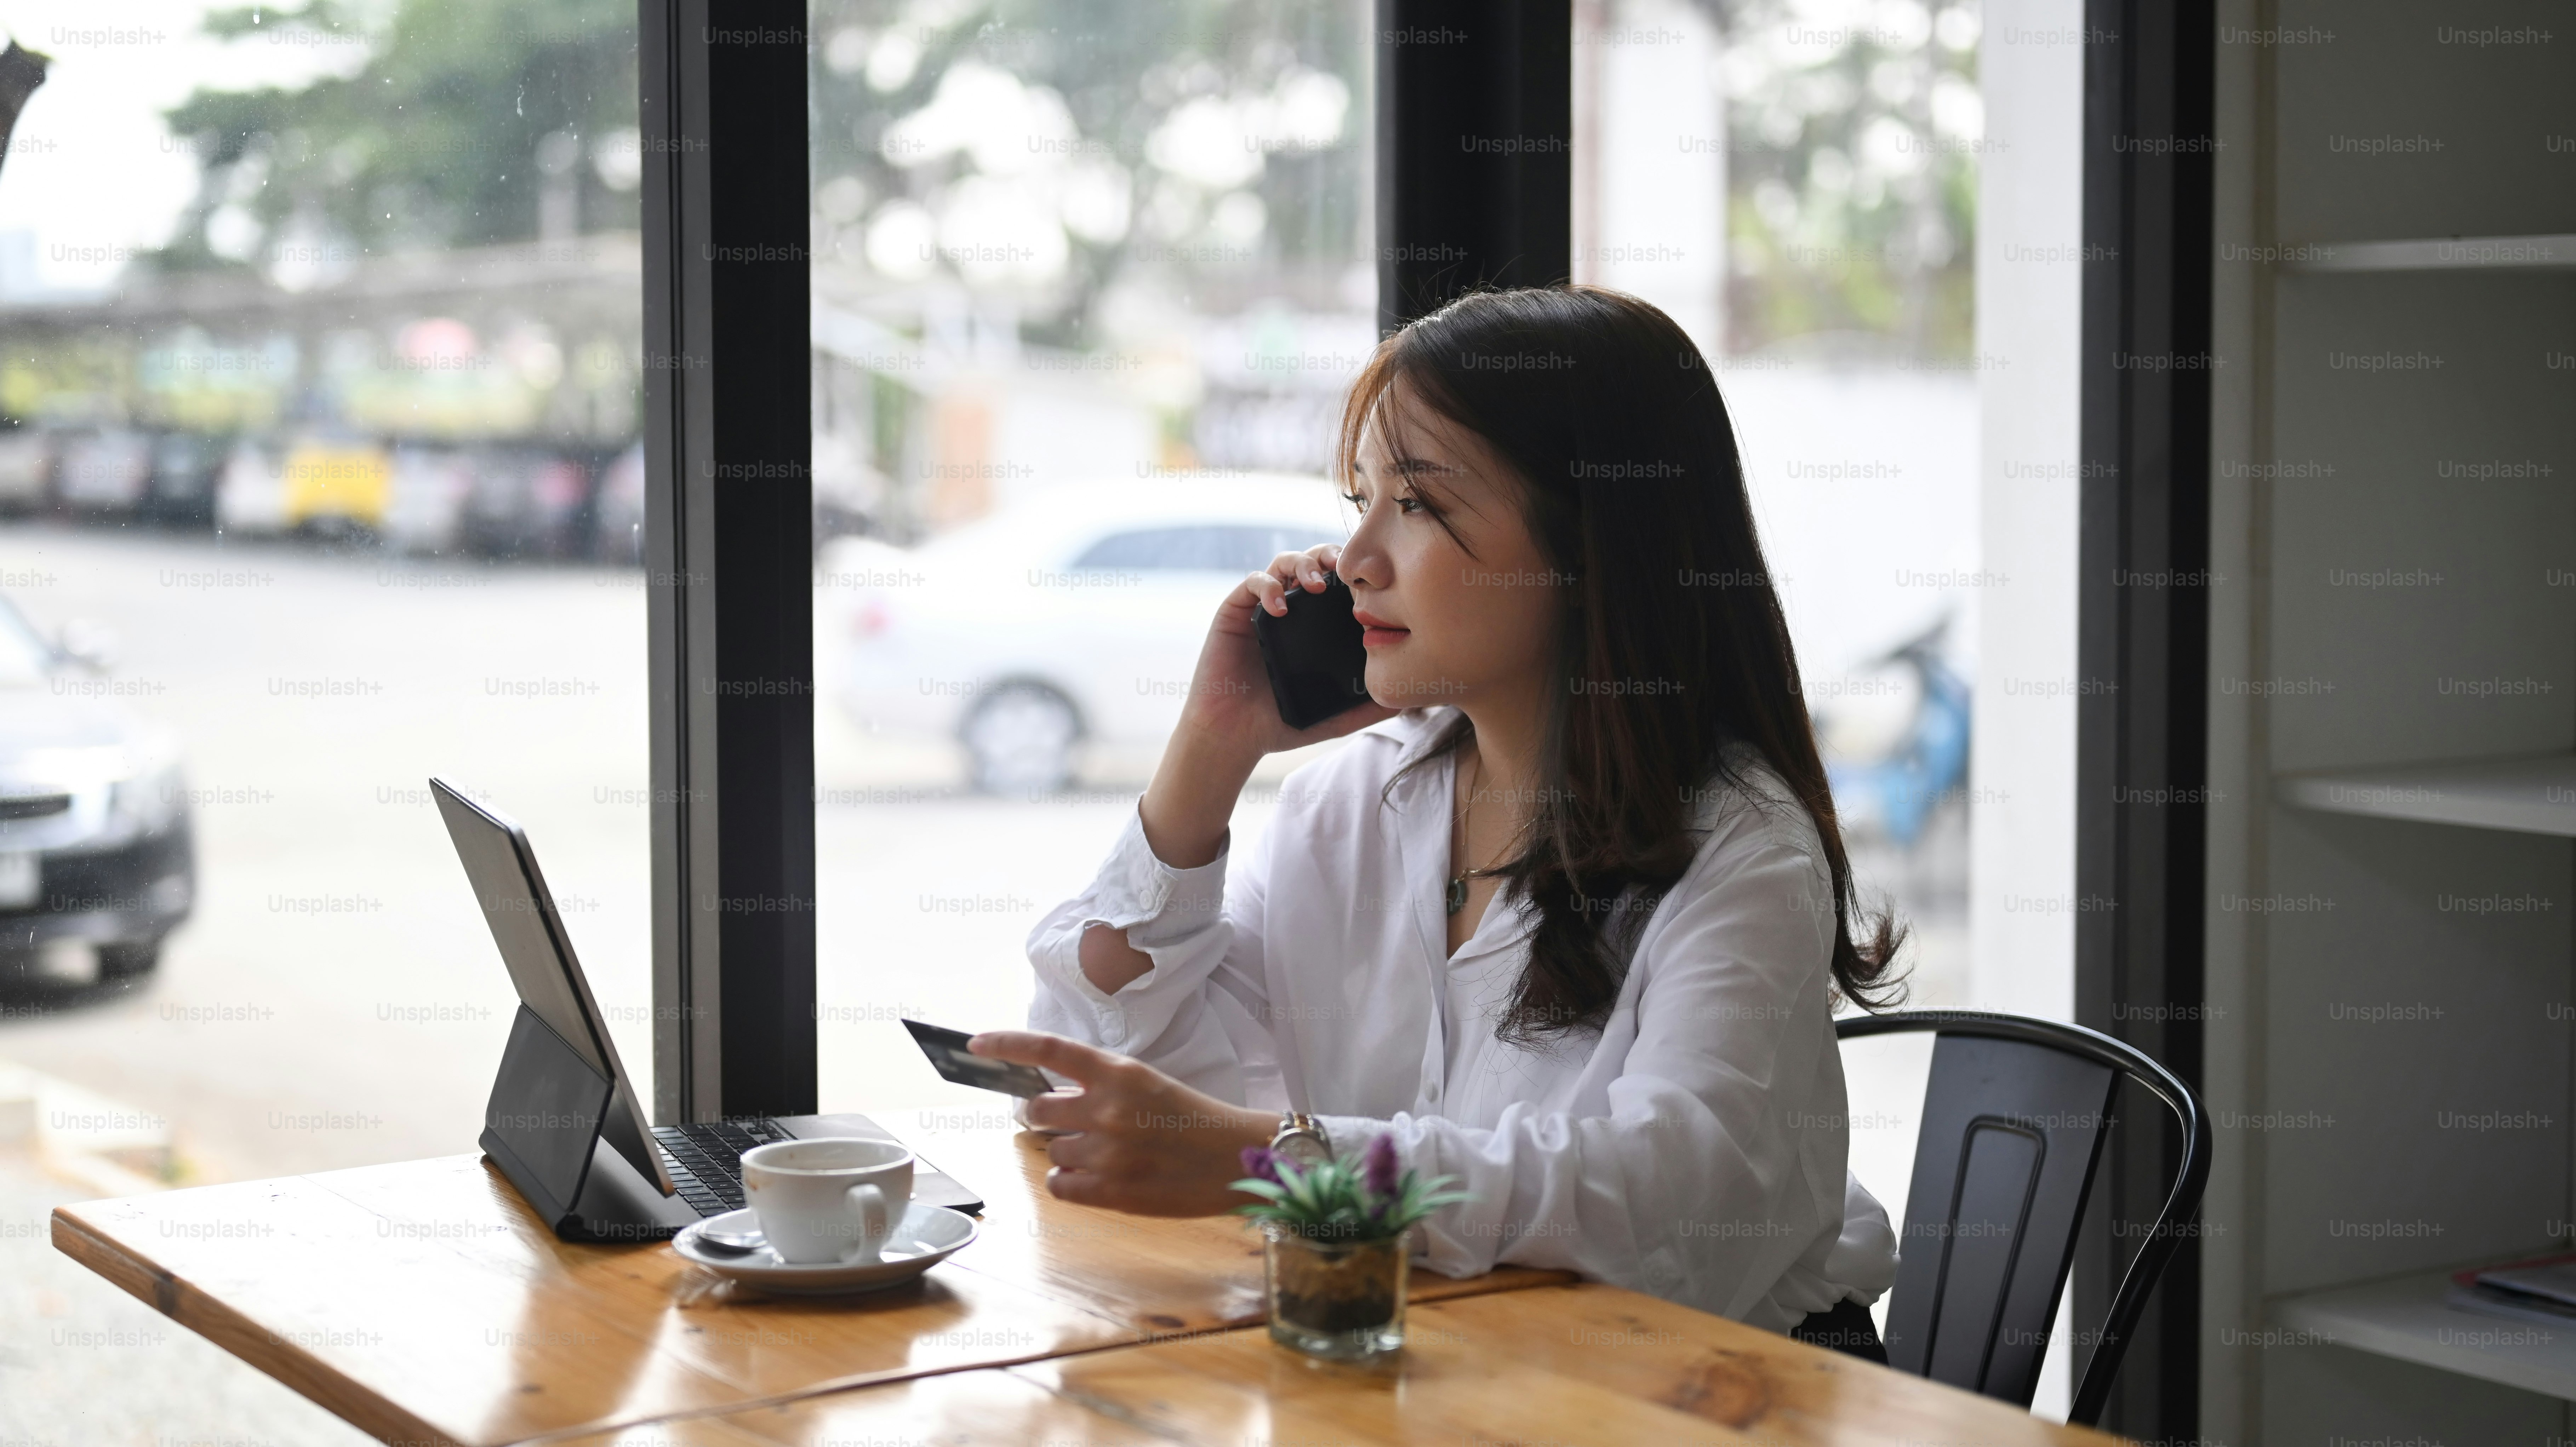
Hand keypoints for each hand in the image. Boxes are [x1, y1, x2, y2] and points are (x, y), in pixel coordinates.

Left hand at [969, 1030, 1274, 1216]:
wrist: (1236, 1158)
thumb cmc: (1194, 1119)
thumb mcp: (1148, 1085)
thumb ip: (1102, 1086)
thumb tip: (1051, 1096)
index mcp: (1120, 1072)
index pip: (1048, 1050)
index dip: (1006, 1045)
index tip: (976, 1045)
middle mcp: (1108, 1108)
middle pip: (1037, 1109)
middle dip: (1047, 1115)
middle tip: (1072, 1121)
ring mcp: (1108, 1152)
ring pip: (1052, 1150)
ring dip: (1069, 1152)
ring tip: (1107, 1153)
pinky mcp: (1112, 1191)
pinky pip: (1060, 1185)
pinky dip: (1071, 1182)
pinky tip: (1099, 1177)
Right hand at [1140, 544, 1399, 869]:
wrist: (1234, 736)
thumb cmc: (1283, 723)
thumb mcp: (1338, 715)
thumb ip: (1371, 706)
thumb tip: (1415, 702)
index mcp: (1317, 625)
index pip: (1341, 585)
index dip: (1357, 575)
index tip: (1375, 580)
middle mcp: (1292, 609)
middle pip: (1315, 562)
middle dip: (1331, 557)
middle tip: (1345, 568)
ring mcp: (1264, 607)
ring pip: (1285, 561)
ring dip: (1303, 564)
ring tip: (1315, 585)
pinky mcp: (1236, 610)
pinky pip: (1253, 582)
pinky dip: (1268, 586)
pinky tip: (1280, 607)